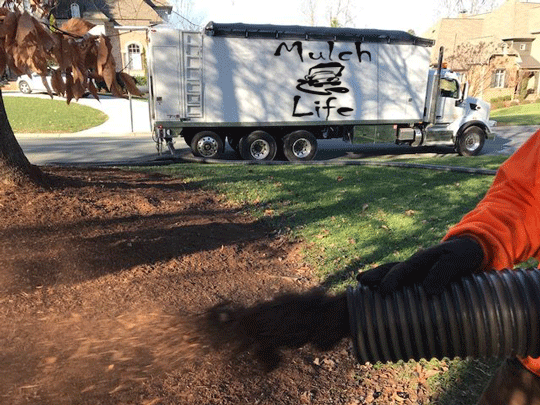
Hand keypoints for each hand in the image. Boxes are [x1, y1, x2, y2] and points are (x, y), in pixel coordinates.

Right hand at [357, 237, 483, 294]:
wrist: (472, 251)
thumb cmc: (463, 254)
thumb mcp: (455, 260)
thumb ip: (442, 272)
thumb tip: (428, 291)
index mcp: (420, 259)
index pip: (400, 270)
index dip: (391, 280)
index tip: (383, 291)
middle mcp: (414, 265)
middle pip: (389, 269)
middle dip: (375, 275)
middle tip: (360, 281)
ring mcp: (416, 272)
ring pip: (392, 274)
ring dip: (378, 279)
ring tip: (363, 285)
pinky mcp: (421, 279)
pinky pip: (403, 283)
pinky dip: (392, 286)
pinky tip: (385, 295)